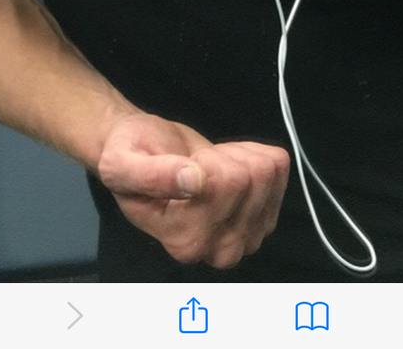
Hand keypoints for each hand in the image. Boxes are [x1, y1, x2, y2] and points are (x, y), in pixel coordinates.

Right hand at [96, 109, 289, 268]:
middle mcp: (219, 250)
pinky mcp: (265, 216)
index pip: (227, 185)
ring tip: (208, 164)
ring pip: (267, 173)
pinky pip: (278, 167)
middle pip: (251, 180)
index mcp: (185, 242)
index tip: (182, 165)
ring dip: (236, 156)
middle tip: (196, 164)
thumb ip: (153, 175)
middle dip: (224, 159)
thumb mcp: (123, 163)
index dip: (206, 162)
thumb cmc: (130, 158)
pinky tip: (226, 162)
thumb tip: (194, 180)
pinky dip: (252, 153)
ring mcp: (247, 236)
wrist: (142, 155)